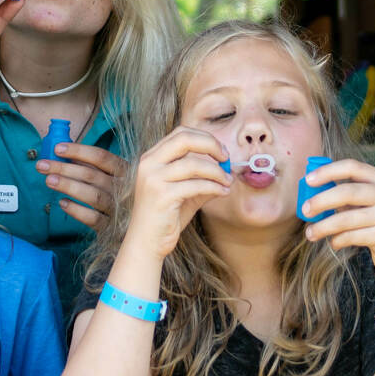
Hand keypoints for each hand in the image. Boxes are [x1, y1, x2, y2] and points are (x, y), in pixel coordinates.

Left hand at [39, 142, 127, 227]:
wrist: (138, 225)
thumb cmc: (119, 196)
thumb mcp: (113, 177)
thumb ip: (93, 166)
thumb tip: (64, 153)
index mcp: (125, 171)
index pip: (102, 157)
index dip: (79, 151)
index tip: (58, 148)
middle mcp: (124, 189)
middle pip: (92, 175)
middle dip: (64, 168)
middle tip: (42, 165)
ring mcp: (118, 208)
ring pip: (93, 196)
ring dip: (69, 186)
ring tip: (49, 180)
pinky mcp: (112, 227)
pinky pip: (93, 219)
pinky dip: (77, 210)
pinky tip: (63, 203)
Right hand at [123, 128, 230, 258]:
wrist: (147, 243)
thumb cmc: (166, 217)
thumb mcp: (185, 191)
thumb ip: (202, 177)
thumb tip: (227, 168)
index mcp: (152, 158)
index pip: (180, 133)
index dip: (205, 138)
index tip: (221, 152)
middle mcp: (149, 163)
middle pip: (184, 139)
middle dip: (211, 145)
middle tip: (226, 158)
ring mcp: (153, 179)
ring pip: (193, 164)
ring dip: (217, 172)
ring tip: (227, 181)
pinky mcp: (161, 196)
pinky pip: (196, 185)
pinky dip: (214, 187)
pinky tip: (223, 192)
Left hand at [300, 159, 374, 274]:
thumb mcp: (367, 202)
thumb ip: (345, 194)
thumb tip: (310, 192)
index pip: (352, 167)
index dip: (328, 171)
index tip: (307, 180)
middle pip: (347, 192)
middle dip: (321, 201)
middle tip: (304, 210)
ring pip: (346, 218)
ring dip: (323, 227)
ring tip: (310, 234)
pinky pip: (351, 236)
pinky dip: (337, 240)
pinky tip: (334, 242)